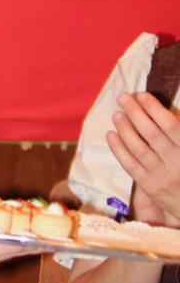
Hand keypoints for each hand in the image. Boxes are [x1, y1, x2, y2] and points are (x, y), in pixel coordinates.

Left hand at [107, 91, 179, 226]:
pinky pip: (130, 165)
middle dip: (135, 113)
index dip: (154, 108)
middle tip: (123, 98)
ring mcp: (161, 176)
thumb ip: (178, 132)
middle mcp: (176, 162)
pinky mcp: (149, 186)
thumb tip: (160, 110)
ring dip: (125, 129)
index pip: (170, 125)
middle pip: (151, 134)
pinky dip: (118, 149)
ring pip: (139, 149)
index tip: (142, 95)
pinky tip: (110, 135)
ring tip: (117, 114)